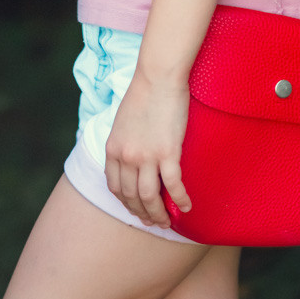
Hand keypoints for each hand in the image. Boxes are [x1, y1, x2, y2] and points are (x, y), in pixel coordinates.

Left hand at [103, 72, 191, 227]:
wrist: (158, 76)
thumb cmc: (143, 94)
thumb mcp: (122, 122)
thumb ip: (124, 143)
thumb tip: (132, 161)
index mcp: (112, 148)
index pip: (115, 187)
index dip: (126, 203)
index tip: (135, 210)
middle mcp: (126, 156)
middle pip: (131, 197)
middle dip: (142, 214)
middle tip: (153, 222)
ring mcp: (146, 156)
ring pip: (149, 198)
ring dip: (158, 214)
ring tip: (168, 222)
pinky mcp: (167, 152)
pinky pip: (173, 185)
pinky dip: (180, 200)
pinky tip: (186, 207)